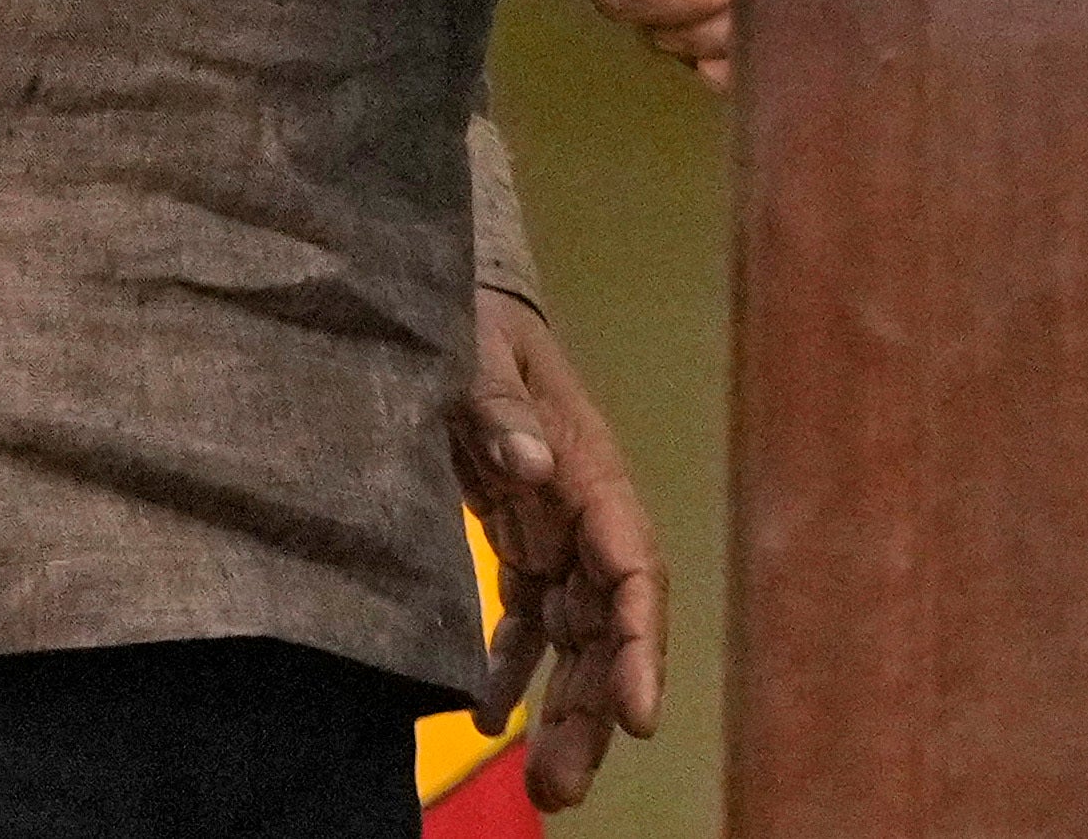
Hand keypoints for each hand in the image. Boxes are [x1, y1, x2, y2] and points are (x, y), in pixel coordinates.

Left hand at [452, 289, 669, 809]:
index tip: (637, 714)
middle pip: (609, 626)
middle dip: (598, 708)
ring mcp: (556, 532)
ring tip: (547, 790)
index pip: (632, 567)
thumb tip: (531, 466)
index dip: (639, 644)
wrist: (448, 298)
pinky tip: (482, 721)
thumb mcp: (473, 348)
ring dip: (567, 709)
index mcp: (589, 466)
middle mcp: (585, 511)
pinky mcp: (521, 544)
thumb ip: (494, 404)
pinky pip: (527, 624)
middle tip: (563, 788)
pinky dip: (510, 674)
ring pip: (577, 639)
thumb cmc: (467, 317)